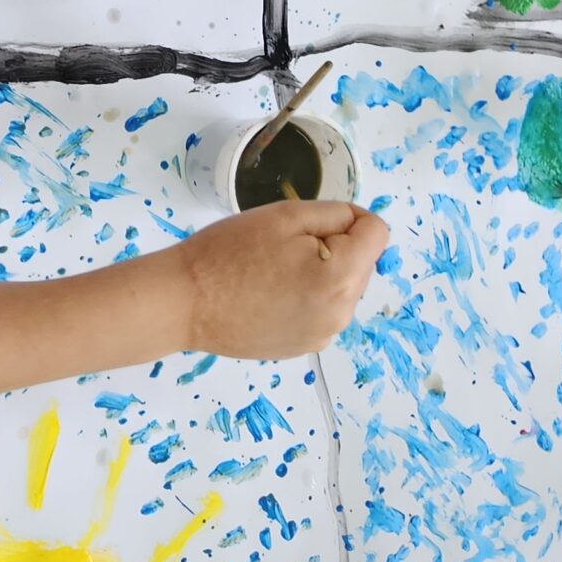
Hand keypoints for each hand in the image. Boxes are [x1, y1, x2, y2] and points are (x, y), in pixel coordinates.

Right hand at [173, 199, 388, 356]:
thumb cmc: (228, 252)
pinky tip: (270, 293)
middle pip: (362, 262)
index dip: (350, 217)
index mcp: (342, 277)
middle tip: (285, 246)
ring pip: (343, 287)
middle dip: (336, 247)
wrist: (184, 302)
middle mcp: (341, 313)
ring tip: (274, 271)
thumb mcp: (286, 215)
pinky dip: (307, 297)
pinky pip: (323, 310)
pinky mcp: (304, 347)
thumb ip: (336, 214)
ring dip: (322, 273)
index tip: (312, 222)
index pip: (377, 232)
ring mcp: (323, 335)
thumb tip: (359, 226)